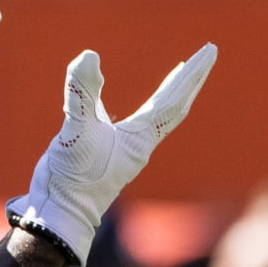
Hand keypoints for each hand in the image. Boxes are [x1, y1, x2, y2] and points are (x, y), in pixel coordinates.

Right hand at [8, 43, 217, 266]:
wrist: (58, 216)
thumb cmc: (72, 180)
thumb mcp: (76, 131)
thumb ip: (82, 94)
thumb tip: (88, 57)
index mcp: (139, 139)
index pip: (173, 100)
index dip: (191, 74)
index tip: (209, 50)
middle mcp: (137, 143)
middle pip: (174, 107)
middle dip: (189, 80)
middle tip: (206, 55)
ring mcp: (121, 149)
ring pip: (155, 115)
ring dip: (169, 93)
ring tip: (178, 74)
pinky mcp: (100, 151)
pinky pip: (126, 121)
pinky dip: (130, 104)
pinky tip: (112, 96)